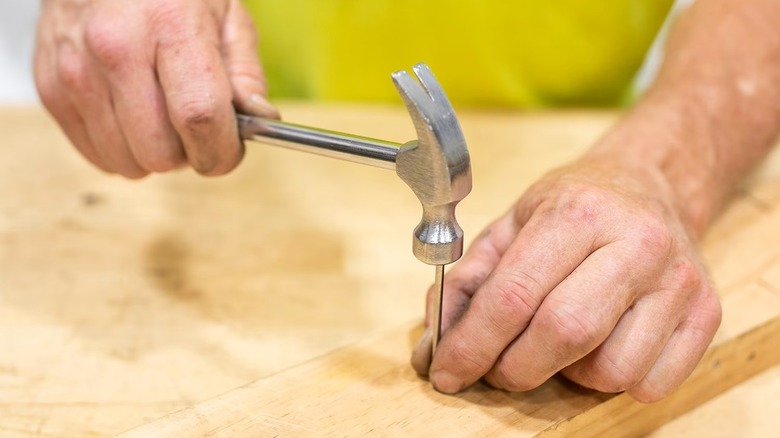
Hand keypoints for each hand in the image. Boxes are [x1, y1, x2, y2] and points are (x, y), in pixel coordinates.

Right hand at [34, 0, 276, 177]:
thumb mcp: (227, 14)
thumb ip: (247, 73)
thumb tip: (258, 122)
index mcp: (170, 25)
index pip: (200, 117)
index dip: (222, 151)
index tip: (229, 151)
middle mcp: (115, 48)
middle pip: (160, 151)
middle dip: (188, 153)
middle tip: (194, 126)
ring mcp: (76, 70)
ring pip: (127, 162)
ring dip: (152, 153)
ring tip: (160, 115)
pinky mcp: (51, 87)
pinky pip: (95, 154)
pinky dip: (120, 148)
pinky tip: (131, 115)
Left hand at [411, 156, 721, 401]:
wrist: (651, 183)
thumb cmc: (575, 206)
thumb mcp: (510, 225)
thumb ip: (467, 281)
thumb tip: (435, 344)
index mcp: (577, 212)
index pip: (513, 295)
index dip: (472, 345)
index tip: (447, 372)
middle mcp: (636, 243)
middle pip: (563, 334)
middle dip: (514, 369)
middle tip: (497, 370)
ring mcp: (678, 280)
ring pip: (610, 369)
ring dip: (568, 375)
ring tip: (560, 343)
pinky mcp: (706, 312)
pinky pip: (651, 383)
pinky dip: (613, 381)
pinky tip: (602, 347)